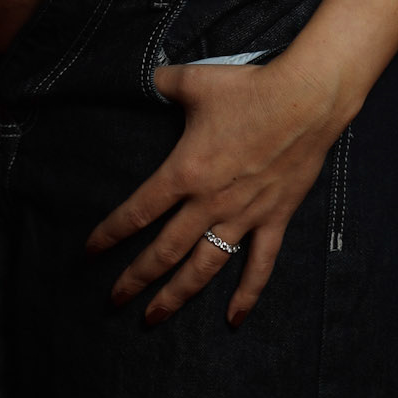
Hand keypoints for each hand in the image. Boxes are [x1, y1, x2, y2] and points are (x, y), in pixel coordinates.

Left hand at [84, 59, 350, 327]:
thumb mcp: (195, 81)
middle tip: (115, 301)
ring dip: (177, 296)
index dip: (111, 233)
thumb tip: (150, 77)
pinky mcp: (274, 219)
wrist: (306, 100)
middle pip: (164, 251)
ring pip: (203, 268)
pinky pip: (259, 266)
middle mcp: (210, 202)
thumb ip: (165, 83)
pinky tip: (232, 320)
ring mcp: (244, 216)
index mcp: (185, 172)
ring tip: (154, 317)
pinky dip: (247, 295)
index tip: (91, 251)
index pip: (138, 211)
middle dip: (136, 279)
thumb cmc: (249, 89)